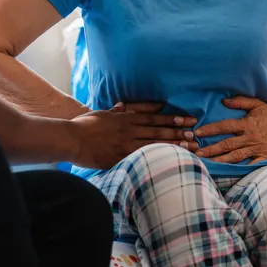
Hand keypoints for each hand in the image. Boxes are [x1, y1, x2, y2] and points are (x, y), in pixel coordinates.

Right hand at [67, 102, 196, 169]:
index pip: (154, 118)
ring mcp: (125, 145)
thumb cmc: (84, 125)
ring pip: (154, 144)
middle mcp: (128, 130)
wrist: (71, 139)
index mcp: (125, 118)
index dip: (172, 118)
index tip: (187, 119)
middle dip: (178, 132)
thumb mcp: (102, 113)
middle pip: (158, 131)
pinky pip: (141, 158)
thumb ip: (116, 111)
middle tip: (195, 134)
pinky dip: (156, 159)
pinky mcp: (119, 158)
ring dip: (173, 146)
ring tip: (190, 147)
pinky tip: (168, 161)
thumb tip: (124, 105)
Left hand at [193, 97, 266, 164]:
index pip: (224, 126)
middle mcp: (250, 137)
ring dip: (220, 160)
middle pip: (227, 144)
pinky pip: (251, 165)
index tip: (197, 132)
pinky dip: (240, 170)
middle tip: (197, 153)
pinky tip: (229, 174)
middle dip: (211, 149)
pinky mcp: (265, 157)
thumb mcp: (257, 103)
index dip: (210, 129)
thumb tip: (224, 101)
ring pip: (235, 156)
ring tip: (207, 164)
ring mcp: (257, 149)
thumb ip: (240, 102)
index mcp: (247, 124)